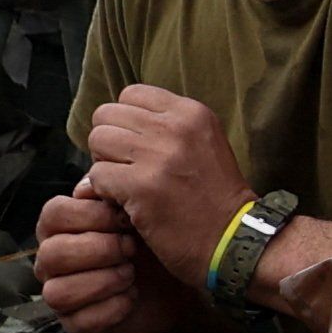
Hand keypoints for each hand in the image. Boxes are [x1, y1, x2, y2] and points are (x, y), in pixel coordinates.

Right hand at [36, 184, 188, 332]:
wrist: (174, 287)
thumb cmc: (149, 243)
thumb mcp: (137, 212)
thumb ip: (113, 195)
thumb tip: (94, 182)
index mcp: (61, 227)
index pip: (54, 213)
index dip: (89, 215)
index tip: (125, 218)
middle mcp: (53, 260)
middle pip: (52, 252)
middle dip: (98, 249)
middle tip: (130, 247)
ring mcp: (61, 295)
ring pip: (58, 291)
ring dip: (102, 280)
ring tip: (130, 273)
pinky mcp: (76, 324)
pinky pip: (81, 320)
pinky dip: (112, 307)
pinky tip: (131, 296)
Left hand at [80, 85, 252, 296]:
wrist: (235, 239)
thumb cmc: (216, 197)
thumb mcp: (203, 144)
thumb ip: (165, 128)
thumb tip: (113, 127)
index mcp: (191, 112)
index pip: (131, 93)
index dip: (125, 120)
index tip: (136, 145)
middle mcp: (175, 127)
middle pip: (108, 114)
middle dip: (109, 141)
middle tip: (125, 167)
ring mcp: (157, 156)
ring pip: (98, 140)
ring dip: (104, 165)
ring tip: (124, 184)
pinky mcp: (142, 187)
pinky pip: (97, 175)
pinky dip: (104, 192)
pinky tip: (126, 204)